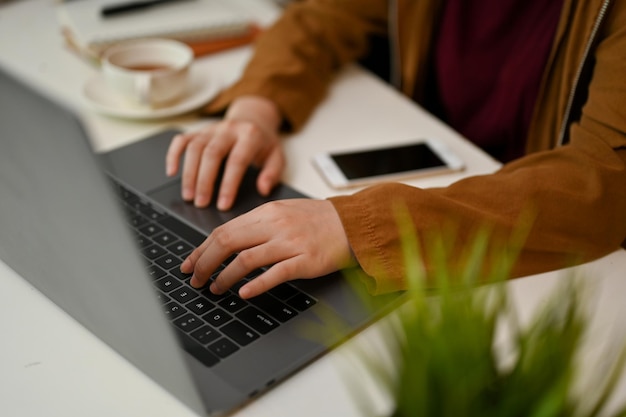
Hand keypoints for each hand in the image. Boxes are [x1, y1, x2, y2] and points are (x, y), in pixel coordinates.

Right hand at [165, 96, 284, 210]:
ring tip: (189, 196)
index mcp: (250, 135)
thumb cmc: (264, 144)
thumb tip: (263, 190)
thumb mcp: (277, 157)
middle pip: (211, 154)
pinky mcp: (199, 131)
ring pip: (194, 148)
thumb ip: (272, 173)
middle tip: (201, 204)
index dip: (229, 185)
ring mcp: (211, 129)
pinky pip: (182, 140)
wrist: (254, 119)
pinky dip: (173, 155)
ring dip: (189, 174)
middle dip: (204, 181)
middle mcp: (228, 129)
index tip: (223, 205)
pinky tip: (172, 172)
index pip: (237, 161)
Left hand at [181, 199, 354, 298]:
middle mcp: (275, 225)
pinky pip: (275, 273)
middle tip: (195, 279)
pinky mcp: (305, 260)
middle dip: (205, 263)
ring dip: (224, 276)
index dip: (201, 249)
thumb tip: (226, 241)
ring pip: (246, 259)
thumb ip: (256, 225)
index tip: (189, 263)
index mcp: (266, 212)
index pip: (223, 230)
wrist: (351, 223)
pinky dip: (256, 284)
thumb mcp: (283, 212)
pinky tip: (243, 292)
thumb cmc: (317, 220)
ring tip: (215, 289)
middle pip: (228, 242)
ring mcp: (290, 243)